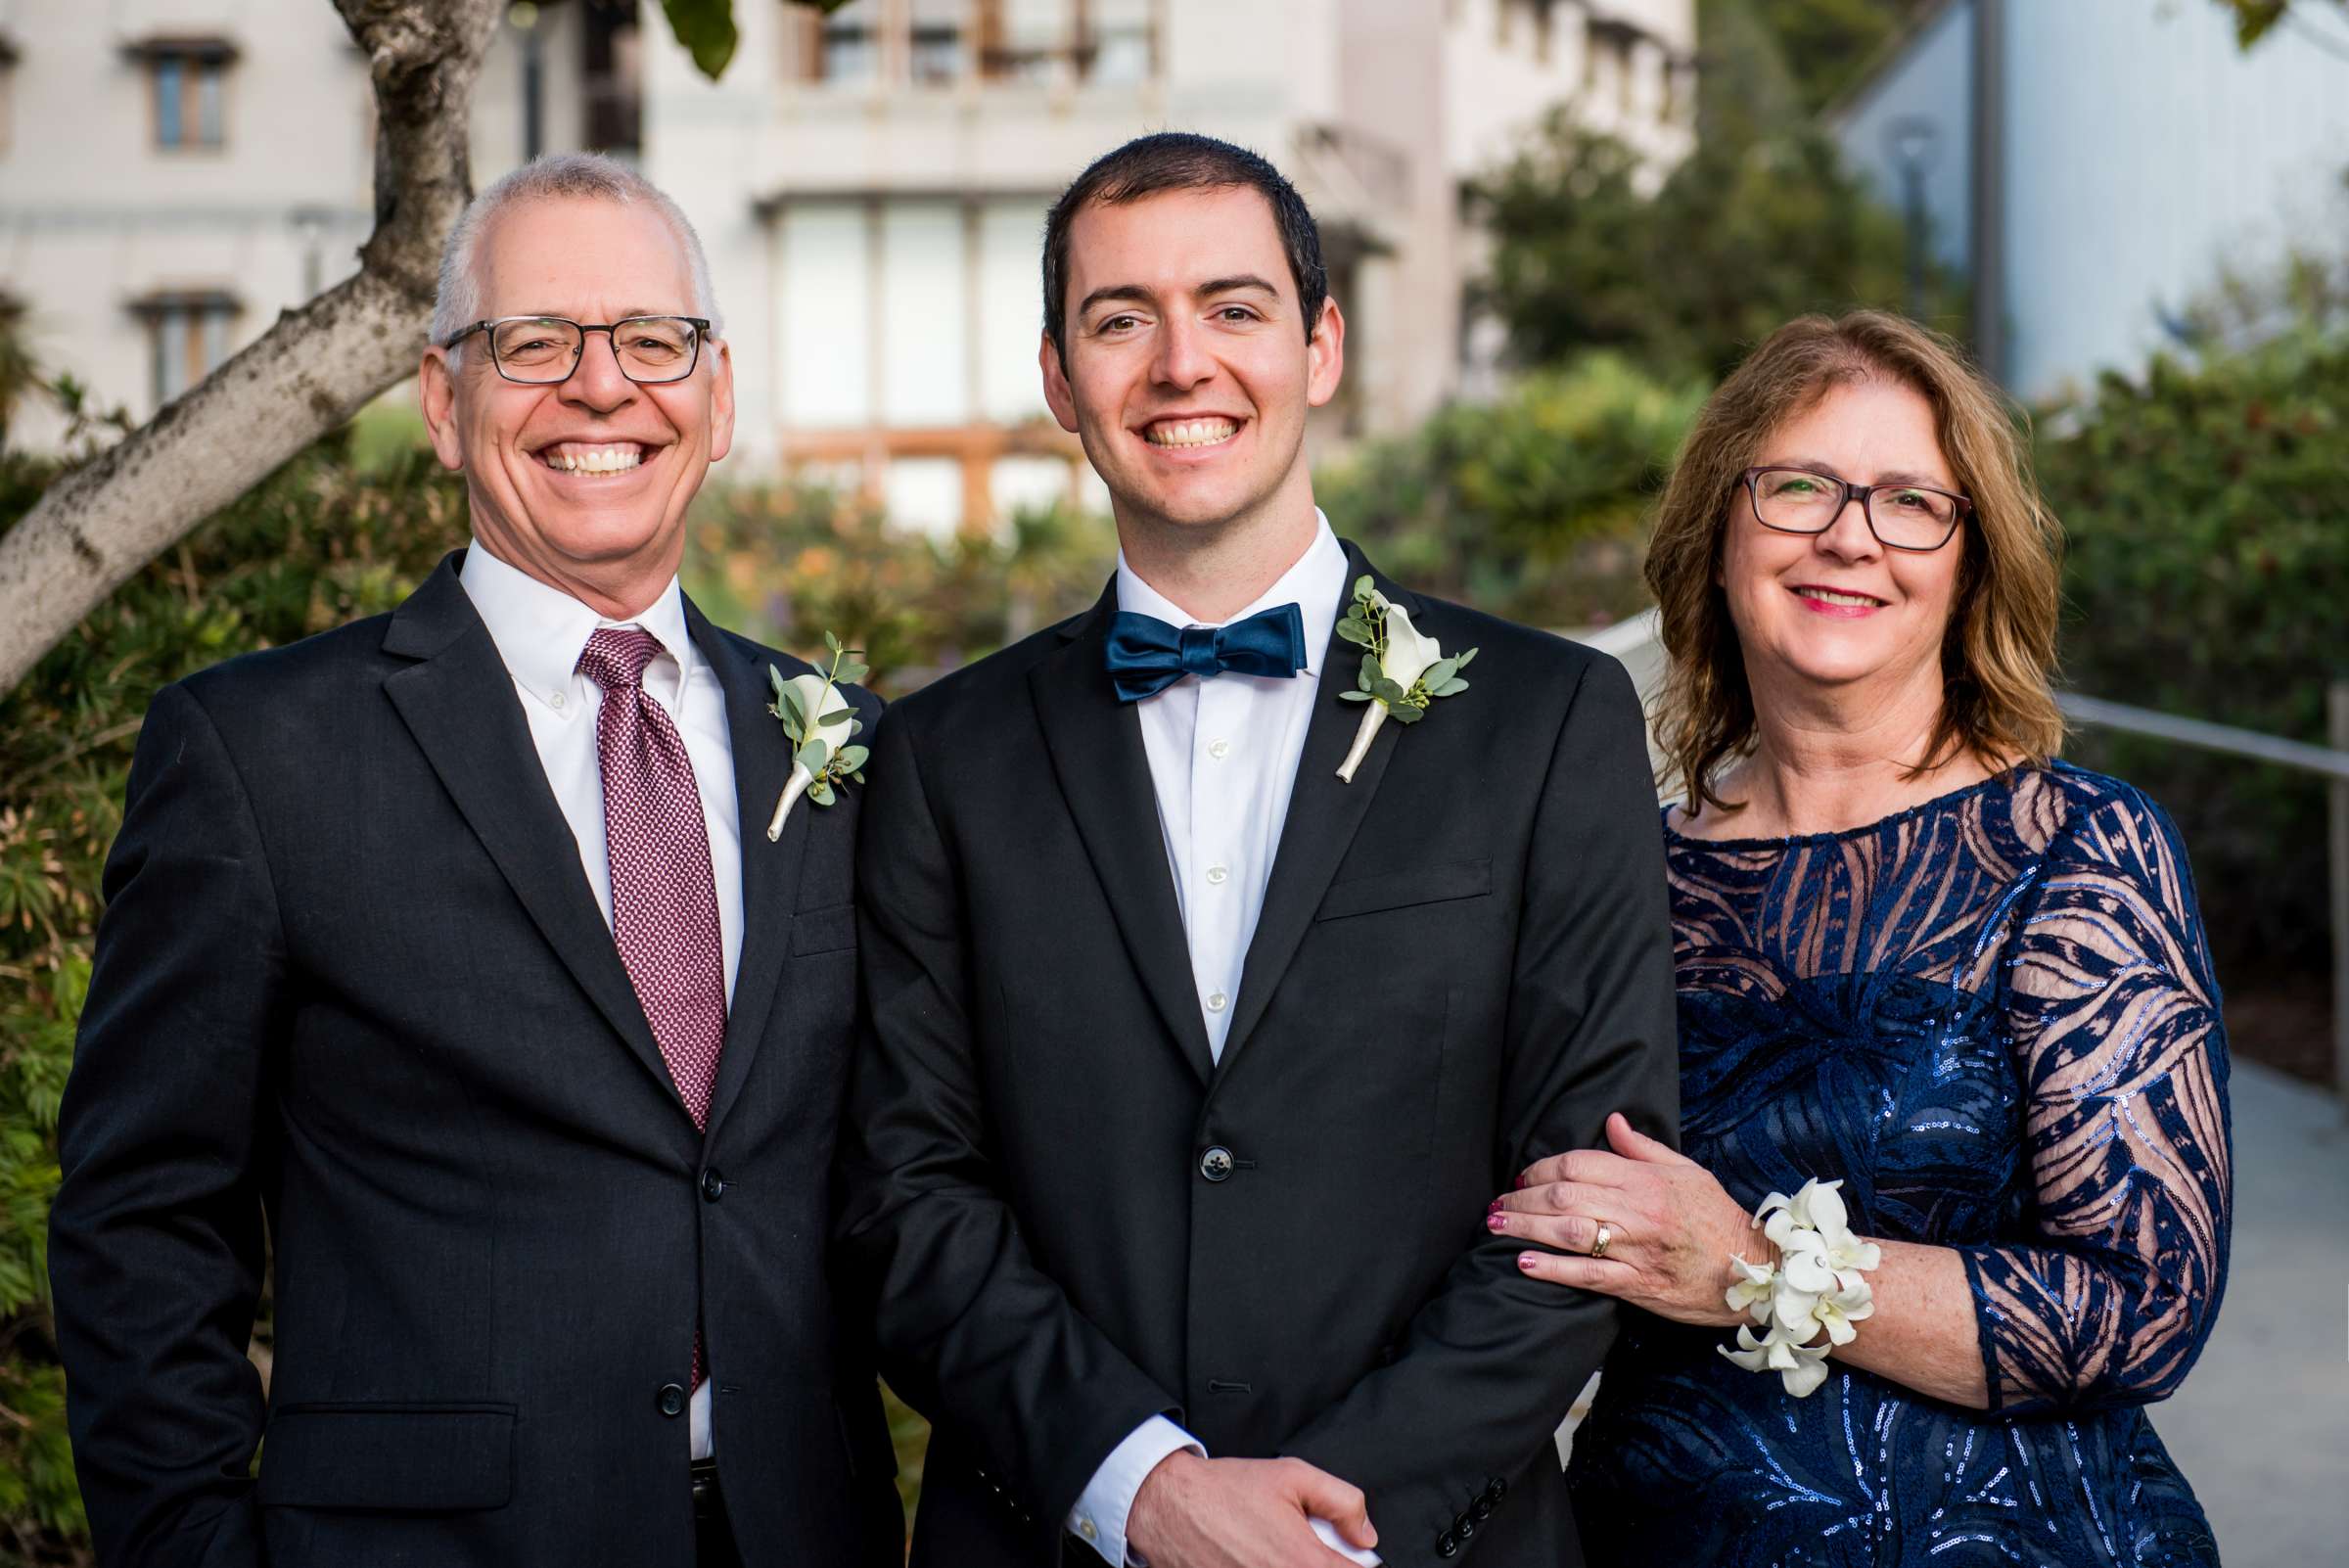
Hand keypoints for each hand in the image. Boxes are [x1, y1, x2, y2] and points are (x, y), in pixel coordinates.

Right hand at [1126, 1451, 1377, 1567]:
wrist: (1169, 1505)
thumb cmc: (1227, 1490)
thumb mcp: (1293, 1475)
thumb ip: (1343, 1502)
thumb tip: (1366, 1536)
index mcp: (1305, 1562)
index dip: (1353, 1563)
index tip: (1345, 1553)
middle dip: (1322, 1565)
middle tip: (1307, 1550)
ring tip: (1276, 1554)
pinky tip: (1255, 1560)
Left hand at [1489, 1112, 1758, 1327]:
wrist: (1754, 1270)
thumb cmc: (1717, 1218)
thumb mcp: (1686, 1172)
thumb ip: (1642, 1147)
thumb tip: (1610, 1121)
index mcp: (1646, 1180)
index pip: (1579, 1163)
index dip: (1542, 1168)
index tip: (1522, 1177)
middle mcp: (1637, 1210)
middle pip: (1565, 1195)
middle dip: (1523, 1198)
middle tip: (1497, 1204)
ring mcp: (1637, 1248)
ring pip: (1569, 1232)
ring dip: (1526, 1228)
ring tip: (1497, 1227)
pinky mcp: (1638, 1284)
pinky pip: (1588, 1275)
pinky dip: (1552, 1269)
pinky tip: (1524, 1264)